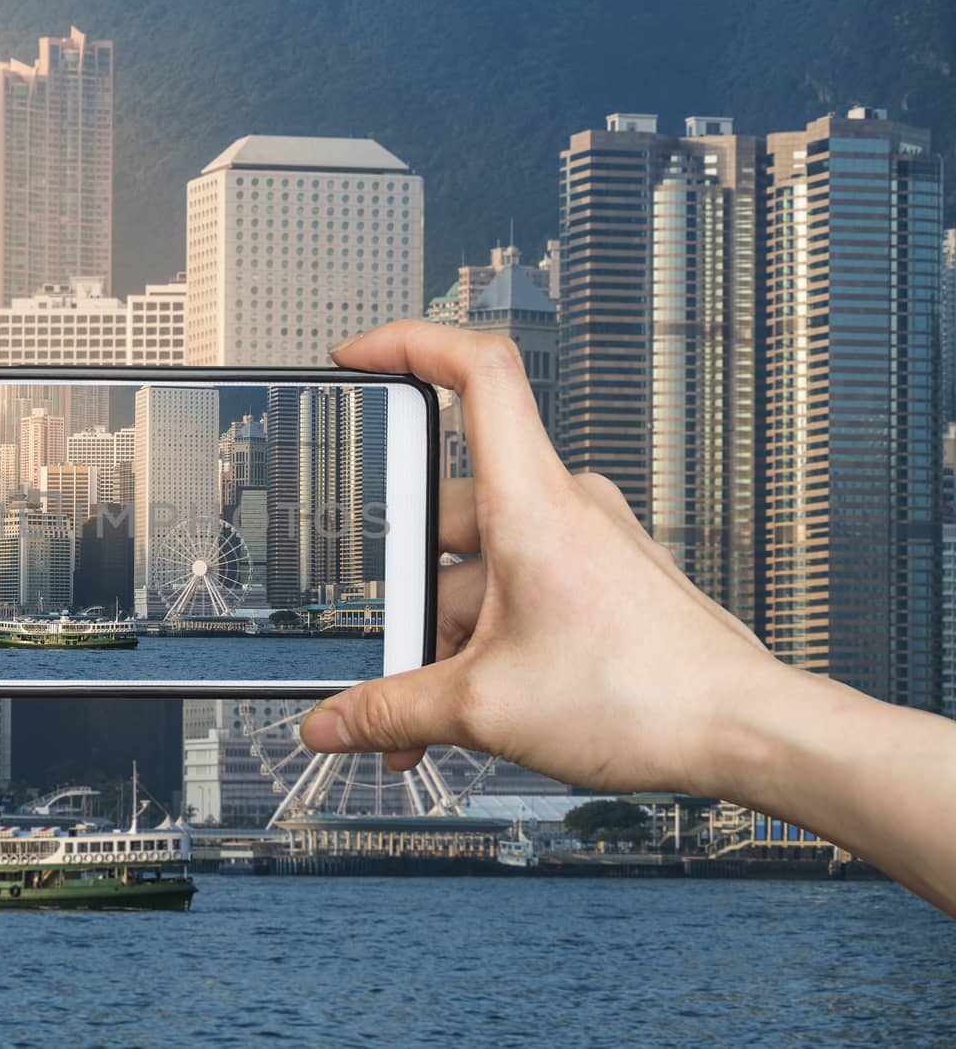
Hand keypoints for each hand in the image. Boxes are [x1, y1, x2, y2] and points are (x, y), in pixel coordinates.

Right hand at [301, 321, 780, 797]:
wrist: (743, 733)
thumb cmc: (648, 697)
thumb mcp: (484, 708)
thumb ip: (391, 712)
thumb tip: (333, 722)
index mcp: (533, 504)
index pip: (476, 371)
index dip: (408, 343)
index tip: (355, 356)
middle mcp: (563, 507)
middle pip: (447, 512)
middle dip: (403, 593)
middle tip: (383, 649)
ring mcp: (585, 542)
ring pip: (478, 568)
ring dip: (439, 638)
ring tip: (422, 712)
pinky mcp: (599, 580)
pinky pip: (514, 593)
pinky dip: (480, 643)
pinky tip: (465, 706)